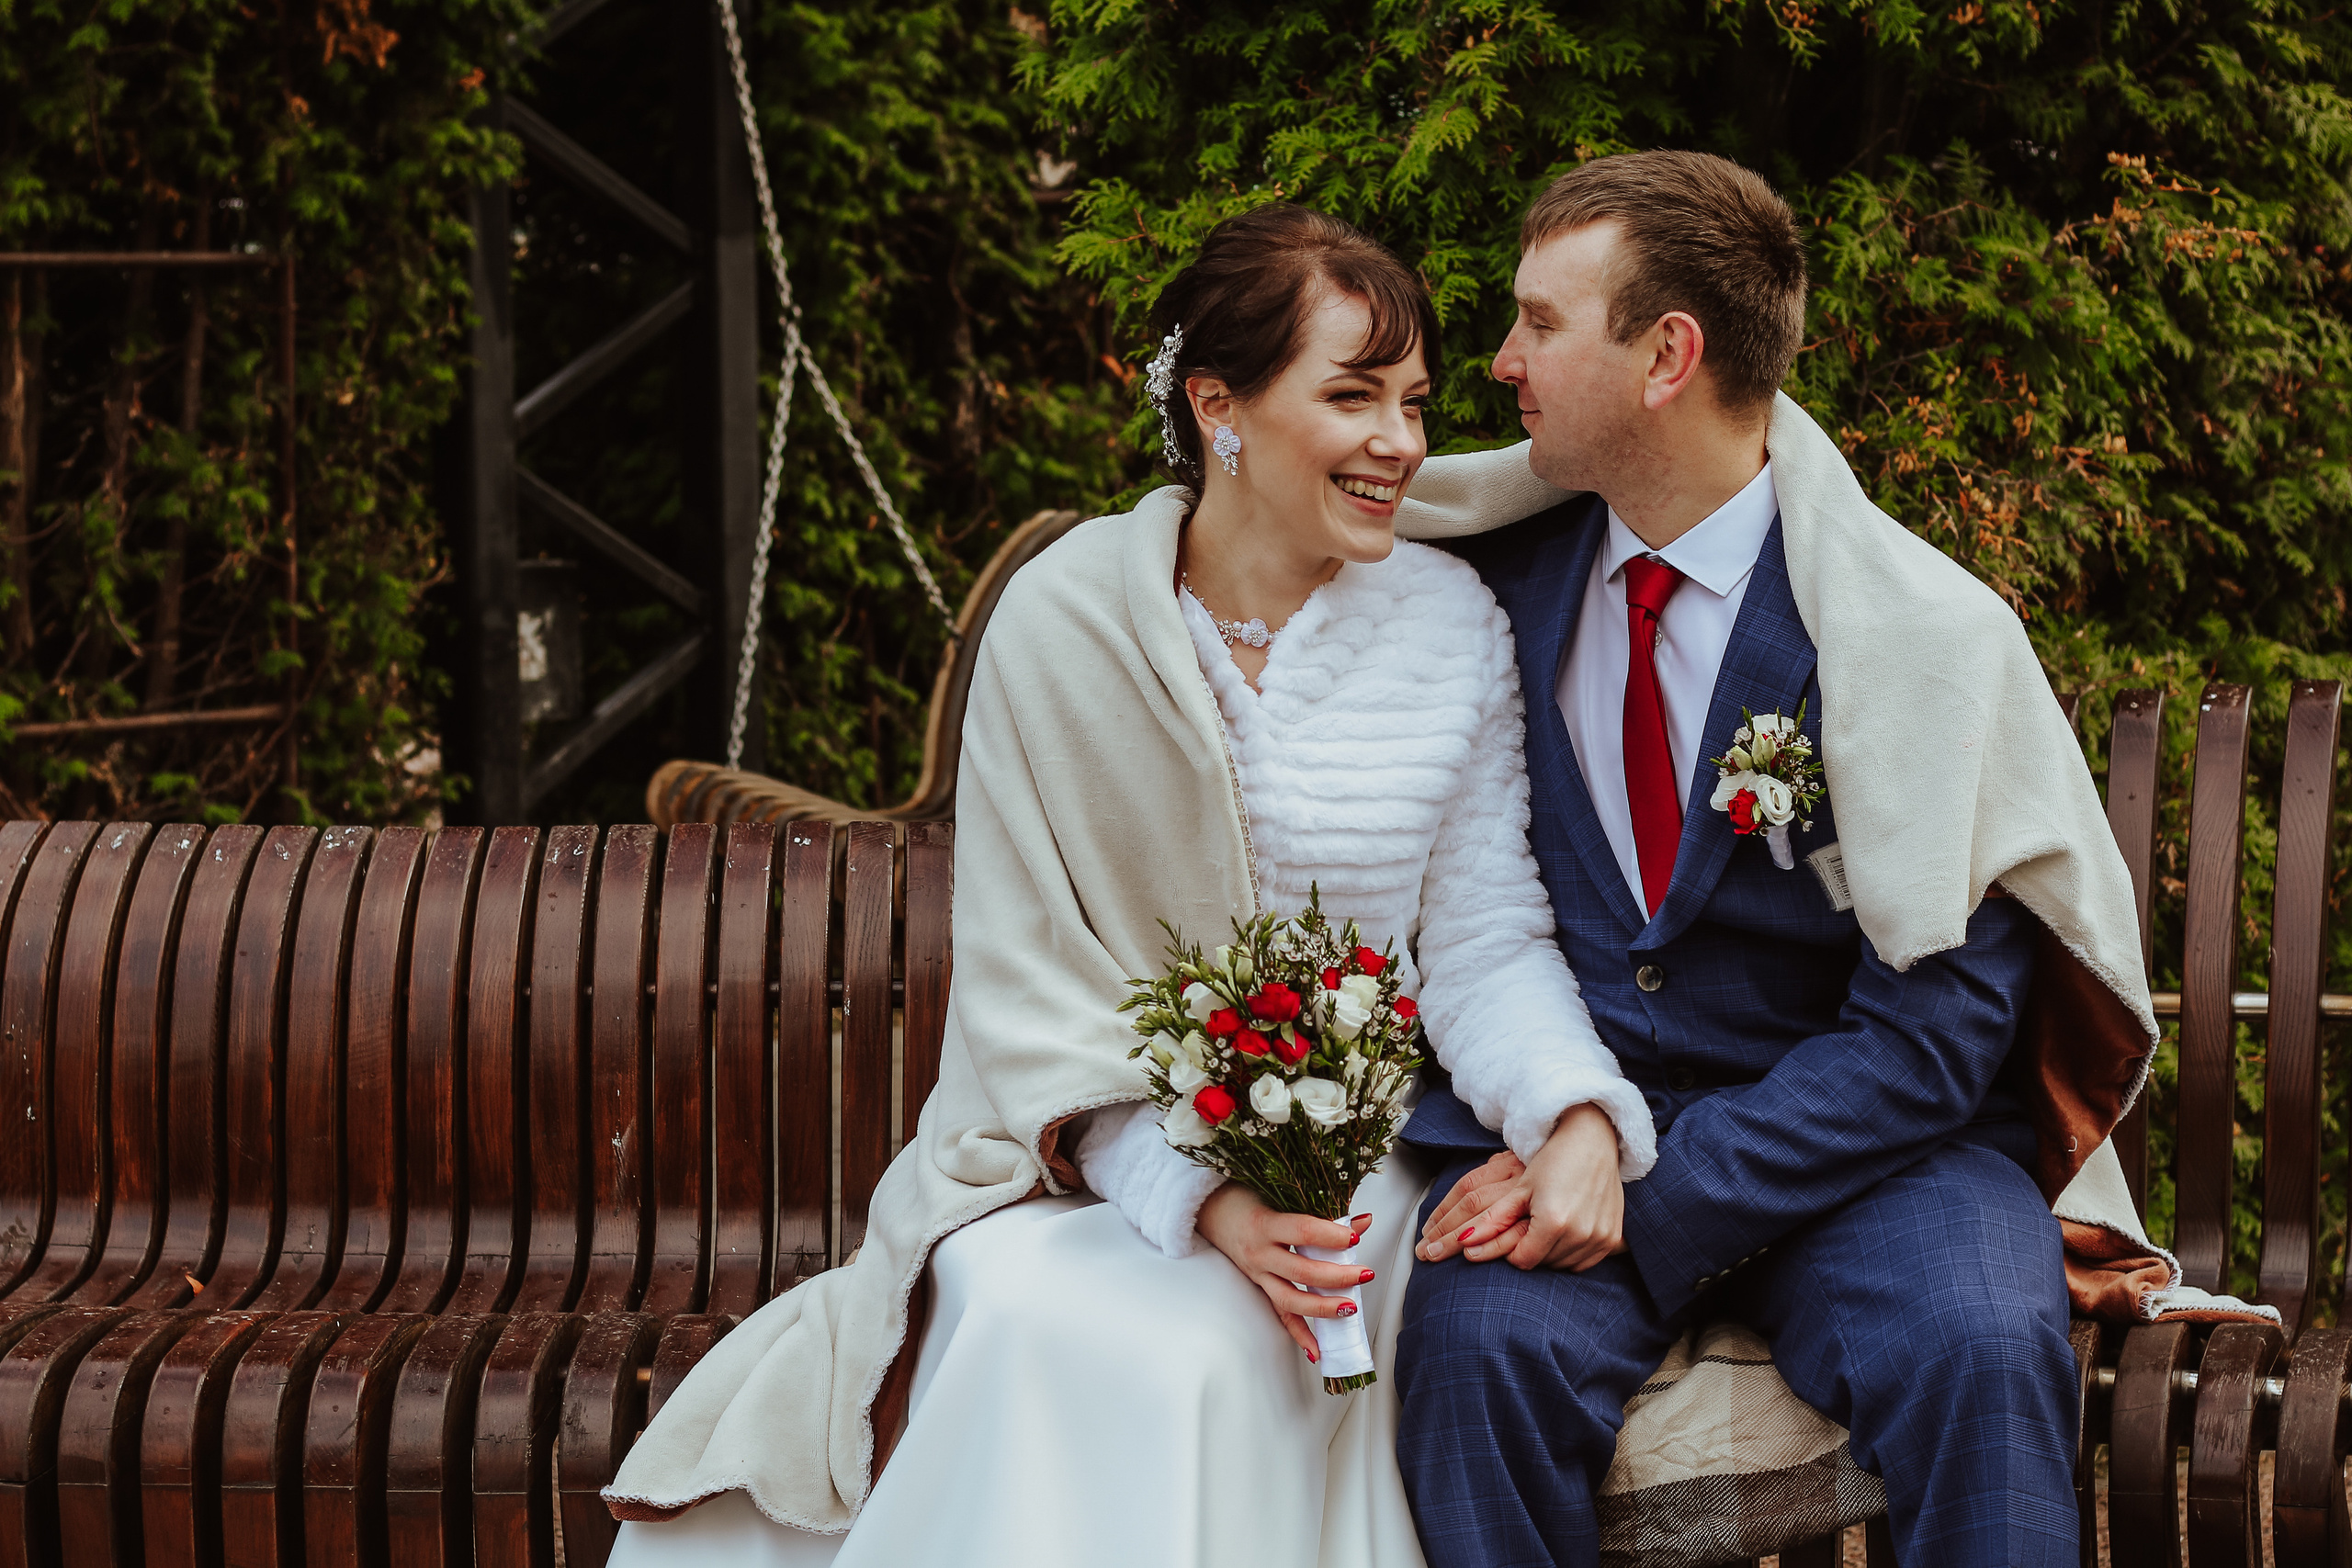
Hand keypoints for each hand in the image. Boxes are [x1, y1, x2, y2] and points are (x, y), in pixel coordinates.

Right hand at [1196, 1184, 1372, 1362]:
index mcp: (1265, 1224)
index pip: (1303, 1231)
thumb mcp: (1282, 1197)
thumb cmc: (1248, 1200)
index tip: (1354, 1237)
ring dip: (1322, 1308)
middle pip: (1300, 1271)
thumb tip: (1362, 1222)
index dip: (1330, 1236)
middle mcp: (1260, 1253)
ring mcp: (1259, 1274)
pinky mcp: (1261, 1287)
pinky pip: (1281, 1315)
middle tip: (1364, 1274)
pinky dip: (1300, 1335)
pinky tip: (1317, 1350)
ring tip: (1349, 1308)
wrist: (1214, 1212)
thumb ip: (1322, 1211)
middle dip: (1336, 1276)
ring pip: (1290, 1300)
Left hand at [1416, 1102, 1626, 1271]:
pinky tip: (1567, 1230)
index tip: (1513, 1229)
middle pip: (1543, 1263)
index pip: (1522, 1260)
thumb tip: (1464, 1244)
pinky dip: (1573, 1252)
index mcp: (1553, 1222)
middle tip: (1530, 1223)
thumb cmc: (1553, 1160)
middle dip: (1530, 1249)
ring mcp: (1599, 1238)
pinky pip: (1585, 1262)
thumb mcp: (1520, 1189)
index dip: (1511, 1249)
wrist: (1593, 1141)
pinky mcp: (1612, 1238)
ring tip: (1548, 1224)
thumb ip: (1493, 1220)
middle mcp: (1579, 1234)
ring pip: (1563, 1265)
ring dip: (1551, 1252)